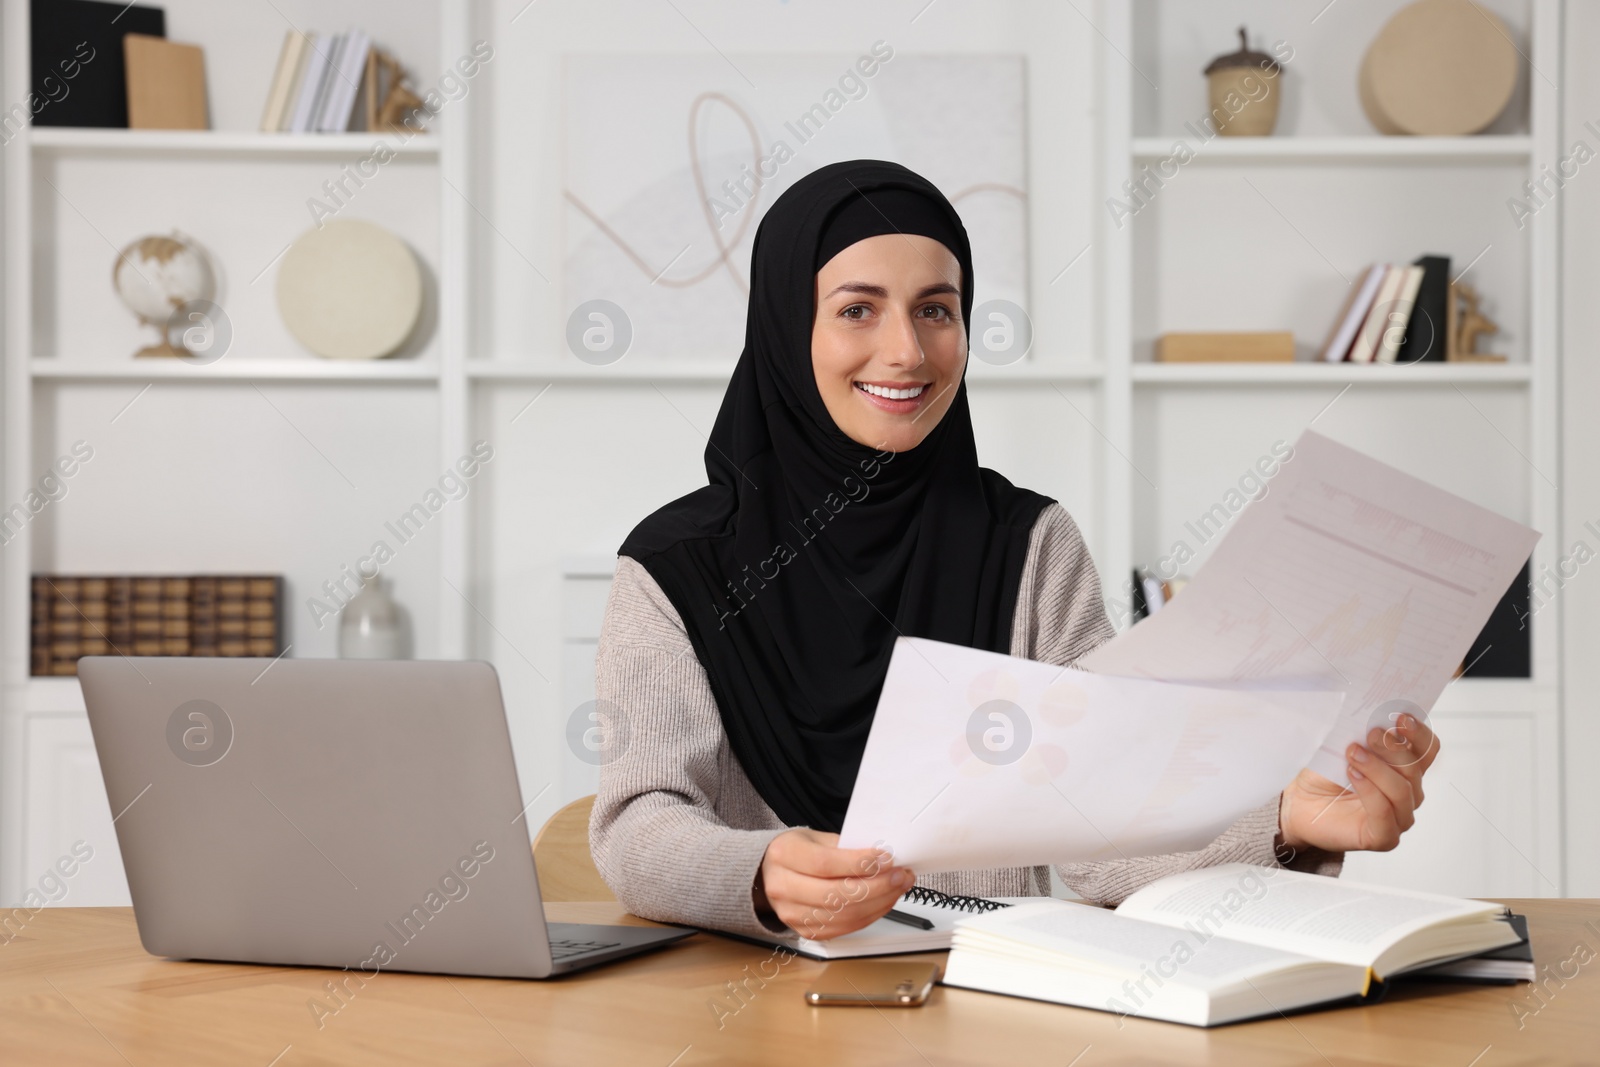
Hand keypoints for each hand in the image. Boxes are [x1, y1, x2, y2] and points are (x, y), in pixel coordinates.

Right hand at [757, 829, 914, 939]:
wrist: (768, 874)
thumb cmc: (795, 852)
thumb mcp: (814, 837)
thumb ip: (845, 847)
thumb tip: (882, 858)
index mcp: (784, 856)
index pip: (825, 864)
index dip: (860, 864)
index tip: (886, 858)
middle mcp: (783, 887)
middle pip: (836, 894)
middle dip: (877, 886)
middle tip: (900, 875)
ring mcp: (792, 914)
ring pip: (843, 916)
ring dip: (879, 903)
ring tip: (897, 888)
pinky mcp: (806, 931)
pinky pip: (844, 928)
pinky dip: (869, 916)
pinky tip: (883, 902)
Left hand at [1278, 712, 1439, 853]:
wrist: (1299, 803)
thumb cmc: (1323, 775)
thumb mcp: (1341, 746)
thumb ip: (1361, 733)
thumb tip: (1372, 716)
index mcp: (1404, 768)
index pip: (1427, 750)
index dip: (1419, 733)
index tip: (1401, 716)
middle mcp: (1408, 793)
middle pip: (1415, 768)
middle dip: (1393, 748)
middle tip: (1371, 734)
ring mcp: (1399, 817)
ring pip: (1402, 790)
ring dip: (1377, 768)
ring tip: (1353, 753)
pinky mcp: (1384, 837)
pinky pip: (1386, 814)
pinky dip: (1370, 791)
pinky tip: (1353, 774)